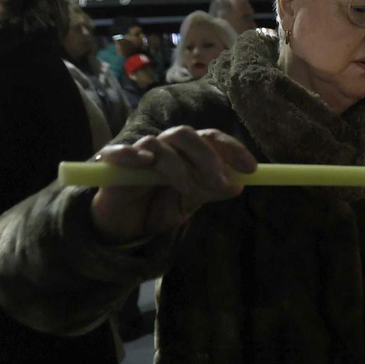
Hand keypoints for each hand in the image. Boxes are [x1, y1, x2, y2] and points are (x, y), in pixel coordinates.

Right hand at [89, 126, 257, 243]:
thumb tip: (239, 184)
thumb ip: (210, 191)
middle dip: (207, 157)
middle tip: (219, 182)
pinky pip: (121, 152)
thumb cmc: (158, 209)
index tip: (251, 169)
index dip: (232, 149)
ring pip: (159, 144)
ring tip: (187, 189)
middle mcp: (165, 147)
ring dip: (179, 166)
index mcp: (186, 152)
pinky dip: (133, 153)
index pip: (211, 138)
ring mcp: (139, 153)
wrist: (126, 228)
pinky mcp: (113, 166)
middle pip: (186, 135)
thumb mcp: (190, 203)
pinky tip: (147, 161)